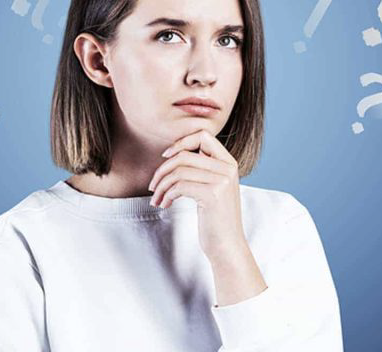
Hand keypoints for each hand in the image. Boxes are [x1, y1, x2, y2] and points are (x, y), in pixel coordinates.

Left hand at [148, 128, 247, 262]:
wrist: (227, 245)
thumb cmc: (215, 218)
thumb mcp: (213, 187)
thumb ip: (202, 168)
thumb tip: (173, 153)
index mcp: (229, 163)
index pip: (204, 136)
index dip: (181, 142)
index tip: (166, 156)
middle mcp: (228, 168)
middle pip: (184, 155)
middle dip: (162, 170)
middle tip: (153, 186)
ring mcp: (222, 181)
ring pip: (179, 171)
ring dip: (161, 186)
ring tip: (156, 198)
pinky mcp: (213, 195)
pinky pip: (179, 186)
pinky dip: (166, 195)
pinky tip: (165, 204)